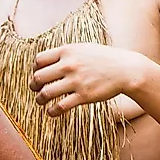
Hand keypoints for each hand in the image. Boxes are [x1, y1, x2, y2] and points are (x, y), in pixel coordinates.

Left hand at [30, 43, 147, 114]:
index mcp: (68, 51)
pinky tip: (51, 112)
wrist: (125, 70)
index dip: (35, 68)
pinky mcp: (84, 96)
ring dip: (39, 99)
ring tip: (40, 101)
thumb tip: (45, 61)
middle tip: (35, 89)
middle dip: (33, 85)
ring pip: (46, 93)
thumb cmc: (103, 59)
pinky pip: (60, 106)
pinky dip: (52, 111)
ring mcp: (76, 81)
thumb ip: (65, 53)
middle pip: (38, 77)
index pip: (39, 60)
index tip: (38, 74)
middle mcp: (69, 65)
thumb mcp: (83, 48)